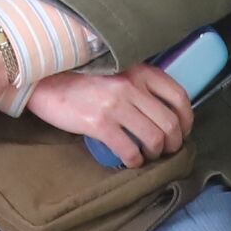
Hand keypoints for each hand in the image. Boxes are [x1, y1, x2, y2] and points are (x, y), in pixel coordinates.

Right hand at [26, 64, 192, 164]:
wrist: (44, 80)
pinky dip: (135, 161)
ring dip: (156, 153)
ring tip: (148, 155)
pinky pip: (129, 149)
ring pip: (154, 138)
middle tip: (167, 150)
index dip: (187, 119)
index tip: (182, 131)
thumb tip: (160, 109)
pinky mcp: (99, 123)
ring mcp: (115, 105)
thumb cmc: (79, 77)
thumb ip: (137, 82)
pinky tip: (131, 161)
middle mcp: (131, 86)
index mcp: (139, 70)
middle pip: (170, 123)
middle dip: (174, 143)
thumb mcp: (115, 69)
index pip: (179, 96)